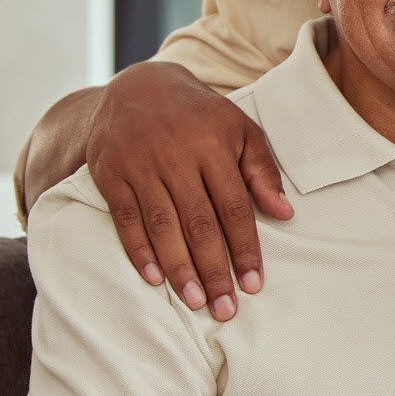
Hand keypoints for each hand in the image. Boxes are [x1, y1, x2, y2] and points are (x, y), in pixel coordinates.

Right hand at [85, 61, 290, 319]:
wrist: (138, 86)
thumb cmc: (201, 116)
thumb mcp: (240, 130)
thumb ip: (262, 171)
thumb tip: (284, 214)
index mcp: (214, 145)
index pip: (234, 207)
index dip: (245, 247)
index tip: (255, 283)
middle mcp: (176, 155)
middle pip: (199, 222)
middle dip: (214, 269)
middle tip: (226, 308)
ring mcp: (140, 164)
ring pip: (162, 225)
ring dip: (179, 268)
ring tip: (195, 302)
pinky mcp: (110, 173)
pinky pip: (125, 218)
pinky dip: (139, 250)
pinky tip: (154, 278)